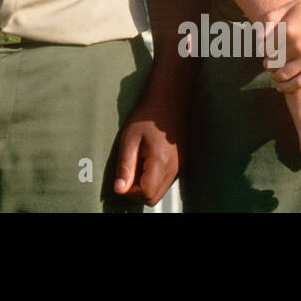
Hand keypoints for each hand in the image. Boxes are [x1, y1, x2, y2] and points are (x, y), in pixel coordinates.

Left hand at [112, 86, 188, 205]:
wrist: (170, 102)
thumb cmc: (147, 117)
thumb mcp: (129, 139)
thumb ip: (125, 166)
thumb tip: (118, 190)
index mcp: (160, 163)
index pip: (146, 194)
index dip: (130, 192)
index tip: (121, 179)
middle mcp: (174, 169)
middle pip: (153, 198)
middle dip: (137, 192)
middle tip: (127, 172)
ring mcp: (180, 168)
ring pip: (160, 191)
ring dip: (146, 185)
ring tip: (138, 162)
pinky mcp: (182, 165)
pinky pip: (166, 182)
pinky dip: (154, 179)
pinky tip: (147, 160)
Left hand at [264, 0, 300, 90]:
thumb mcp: (291, 6)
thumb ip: (270, 18)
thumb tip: (257, 36)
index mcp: (286, 29)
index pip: (263, 48)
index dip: (263, 51)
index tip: (267, 51)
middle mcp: (296, 45)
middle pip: (271, 62)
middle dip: (268, 64)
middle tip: (270, 64)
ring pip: (282, 74)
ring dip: (275, 76)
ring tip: (276, 74)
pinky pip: (299, 83)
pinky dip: (287, 87)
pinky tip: (282, 87)